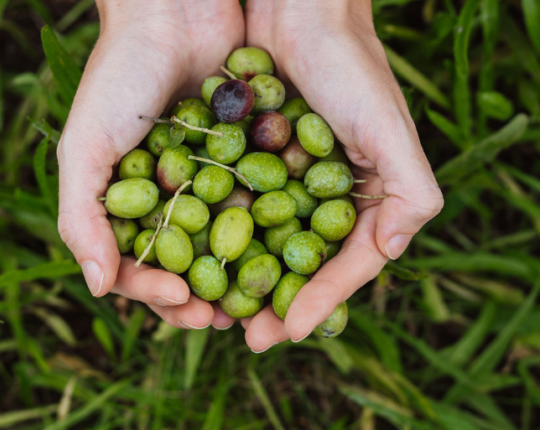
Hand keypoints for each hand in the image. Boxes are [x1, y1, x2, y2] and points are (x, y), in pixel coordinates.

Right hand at [57, 0, 243, 329]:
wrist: (172, 12)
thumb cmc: (118, 78)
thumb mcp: (84, 147)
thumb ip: (81, 219)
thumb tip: (98, 289)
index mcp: (127, 205)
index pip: (137, 267)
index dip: (156, 294)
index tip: (182, 303)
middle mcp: (169, 200)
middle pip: (185, 266)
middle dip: (201, 298)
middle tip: (223, 319)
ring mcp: (209, 183)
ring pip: (225, 246)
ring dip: (238, 278)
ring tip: (253, 303)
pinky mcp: (247, 160)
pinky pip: (258, 206)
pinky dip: (267, 234)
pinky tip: (283, 254)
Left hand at [240, 0, 443, 350]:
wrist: (296, 9)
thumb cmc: (348, 65)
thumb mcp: (389, 129)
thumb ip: (410, 194)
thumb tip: (394, 256)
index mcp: (361, 198)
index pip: (342, 266)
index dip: (319, 301)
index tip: (289, 331)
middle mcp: (320, 196)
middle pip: (296, 266)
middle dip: (274, 304)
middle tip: (247, 337)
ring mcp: (280, 181)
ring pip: (259, 246)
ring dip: (239, 282)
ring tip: (215, 314)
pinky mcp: (244, 161)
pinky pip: (230, 209)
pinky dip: (214, 238)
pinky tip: (193, 263)